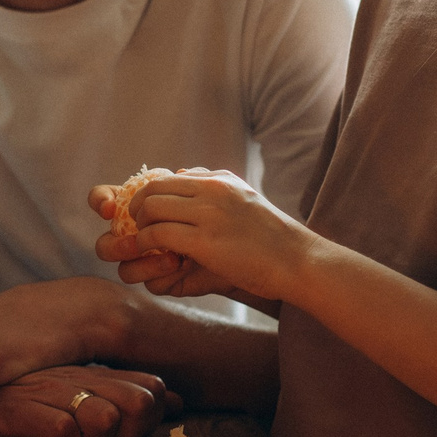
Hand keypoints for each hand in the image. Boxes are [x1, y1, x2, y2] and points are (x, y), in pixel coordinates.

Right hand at [0, 366, 182, 436]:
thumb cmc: (23, 392)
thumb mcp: (76, 387)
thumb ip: (123, 393)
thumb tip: (178, 401)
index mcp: (93, 373)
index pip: (152, 388)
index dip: (154, 417)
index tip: (132, 432)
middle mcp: (80, 379)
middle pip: (140, 404)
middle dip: (134, 433)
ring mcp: (53, 392)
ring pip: (106, 420)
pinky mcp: (24, 409)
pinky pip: (63, 432)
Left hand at [91, 168, 311, 305]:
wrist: (298, 260)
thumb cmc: (272, 239)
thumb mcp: (245, 201)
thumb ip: (214, 189)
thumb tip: (180, 176)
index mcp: (220, 180)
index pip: (167, 178)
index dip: (148, 196)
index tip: (146, 215)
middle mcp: (212, 189)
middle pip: (153, 188)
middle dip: (137, 209)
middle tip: (139, 229)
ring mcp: (208, 213)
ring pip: (151, 208)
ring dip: (140, 228)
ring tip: (147, 243)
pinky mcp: (205, 241)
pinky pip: (158, 234)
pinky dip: (146, 244)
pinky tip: (154, 255)